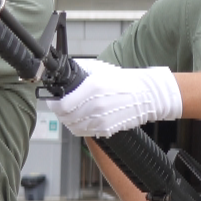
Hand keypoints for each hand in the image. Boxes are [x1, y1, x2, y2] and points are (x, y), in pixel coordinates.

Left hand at [46, 59, 181, 136]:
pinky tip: (85, 119)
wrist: (147, 95)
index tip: (53, 100)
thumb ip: (80, 70)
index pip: (62, 104)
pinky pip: (85, 132)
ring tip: (72, 114)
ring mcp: (101, 120)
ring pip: (73, 127)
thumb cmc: (124, 81)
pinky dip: (81, 127)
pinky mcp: (107, 129)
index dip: (53, 103)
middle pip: (65, 117)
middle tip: (61, 107)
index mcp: (92, 87)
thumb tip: (63, 72)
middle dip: (60, 112)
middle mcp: (95, 105)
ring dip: (69, 121)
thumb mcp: (100, 69)